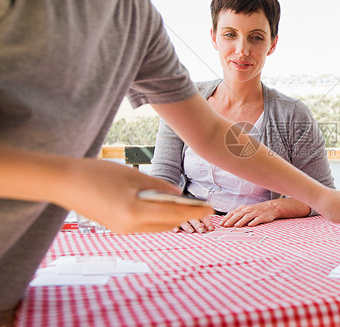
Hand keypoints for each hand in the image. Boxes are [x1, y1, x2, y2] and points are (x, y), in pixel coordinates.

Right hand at [62, 158, 212, 233]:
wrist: (64, 182)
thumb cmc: (98, 173)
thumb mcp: (133, 176)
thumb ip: (159, 186)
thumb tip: (179, 196)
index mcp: (135, 211)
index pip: (173, 213)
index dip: (194, 210)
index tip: (209, 207)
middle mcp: (130, 226)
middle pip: (167, 223)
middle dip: (187, 216)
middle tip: (203, 208)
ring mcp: (122, 230)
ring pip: (157, 227)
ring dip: (174, 219)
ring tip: (190, 209)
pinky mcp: (117, 228)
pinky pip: (145, 226)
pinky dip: (159, 219)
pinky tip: (167, 210)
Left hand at [220, 201, 277, 227]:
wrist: (271, 207)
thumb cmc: (257, 210)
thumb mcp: (247, 210)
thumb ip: (239, 215)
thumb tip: (228, 222)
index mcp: (243, 208)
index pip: (232, 213)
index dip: (226, 218)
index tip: (221, 223)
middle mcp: (248, 210)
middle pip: (238, 215)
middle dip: (231, 220)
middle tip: (225, 225)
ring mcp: (255, 213)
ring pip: (247, 217)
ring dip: (241, 221)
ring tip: (236, 226)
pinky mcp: (262, 216)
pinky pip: (257, 220)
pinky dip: (253, 222)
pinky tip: (250, 225)